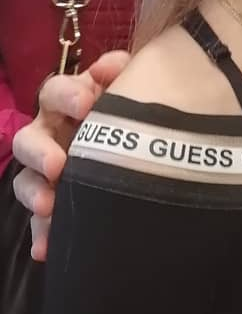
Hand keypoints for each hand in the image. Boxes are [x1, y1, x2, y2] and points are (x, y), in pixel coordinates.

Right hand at [11, 51, 129, 260]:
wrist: (144, 144)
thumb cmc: (130, 108)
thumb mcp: (129, 85)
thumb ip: (120, 72)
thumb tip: (114, 66)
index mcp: (68, 101)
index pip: (55, 90)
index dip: (67, 95)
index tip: (86, 105)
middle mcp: (50, 132)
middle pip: (29, 139)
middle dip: (41, 153)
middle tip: (59, 165)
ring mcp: (46, 168)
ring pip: (26, 180)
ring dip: (34, 194)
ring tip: (49, 207)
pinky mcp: (50, 199)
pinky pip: (39, 219)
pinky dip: (43, 233)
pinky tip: (46, 247)